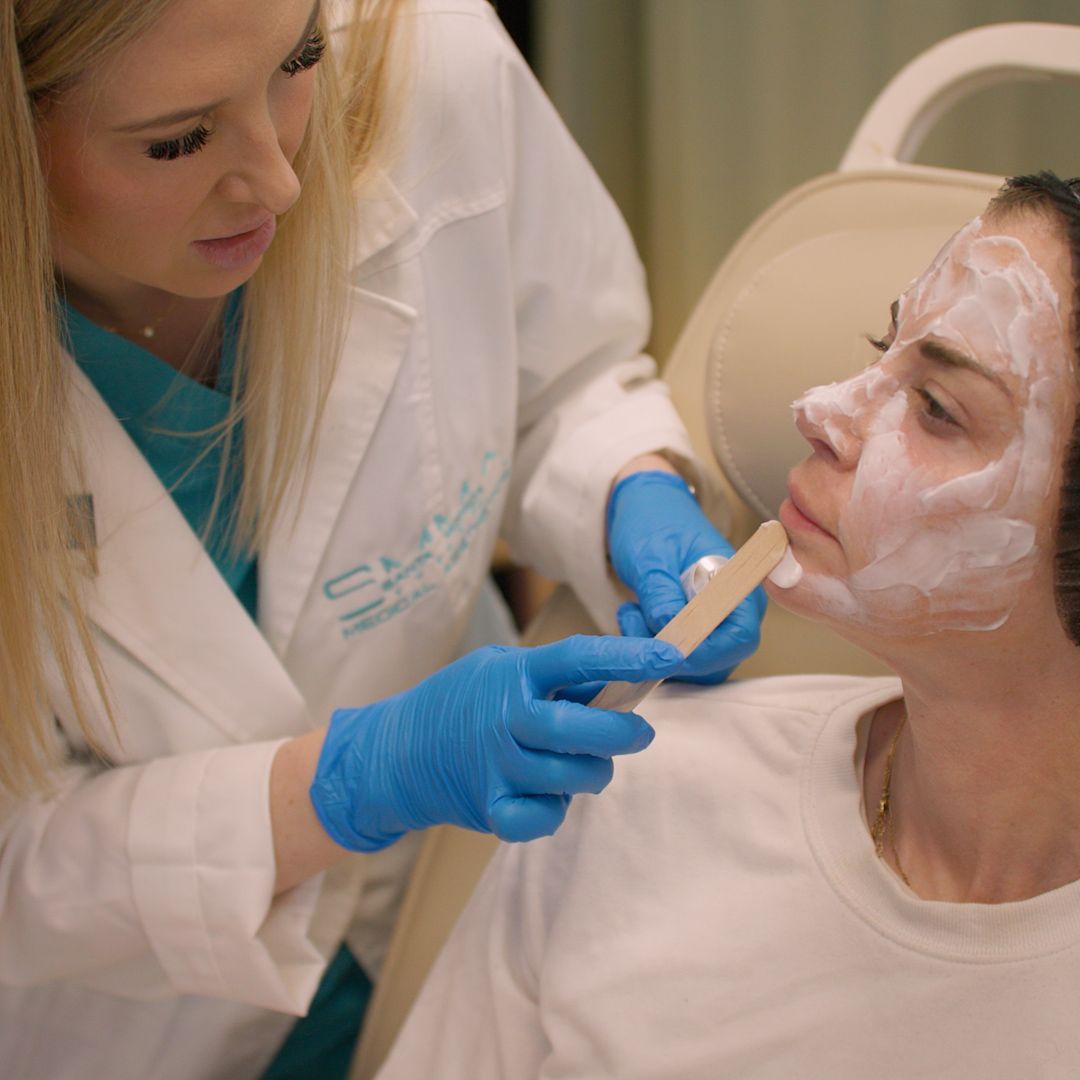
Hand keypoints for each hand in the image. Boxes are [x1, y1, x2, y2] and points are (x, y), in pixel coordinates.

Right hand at [309, 635, 684, 849]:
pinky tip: (550, 795)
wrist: (394, 751)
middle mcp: (505, 720)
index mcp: (512, 675)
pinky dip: (555, 811)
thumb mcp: (500, 668)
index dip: (629, 657)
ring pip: (573, 778)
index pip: (578, 658)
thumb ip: (552, 677)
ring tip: (590, 762)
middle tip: (640, 732)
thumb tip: (617, 682)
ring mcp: (495, 767)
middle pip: (582, 729)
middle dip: (623, 732)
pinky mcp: (489, 808)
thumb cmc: (459, 702)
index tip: (669, 655)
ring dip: (595, 772)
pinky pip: (542, 818)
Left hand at [606, 470, 764, 683]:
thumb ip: (660, 593)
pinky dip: (652, 645)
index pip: (739, 638)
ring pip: (694, 661)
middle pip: (718, 657)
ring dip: (656, 649)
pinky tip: (634, 615)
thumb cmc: (654, 524)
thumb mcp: (650, 555)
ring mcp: (716, 621)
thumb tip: (669, 630)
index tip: (664, 647)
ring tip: (631, 612)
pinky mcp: (695, 628)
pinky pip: (679, 654)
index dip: (706, 652)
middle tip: (636, 623)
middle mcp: (735, 608)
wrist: (645, 508)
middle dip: (673, 652)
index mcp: (738, 584)